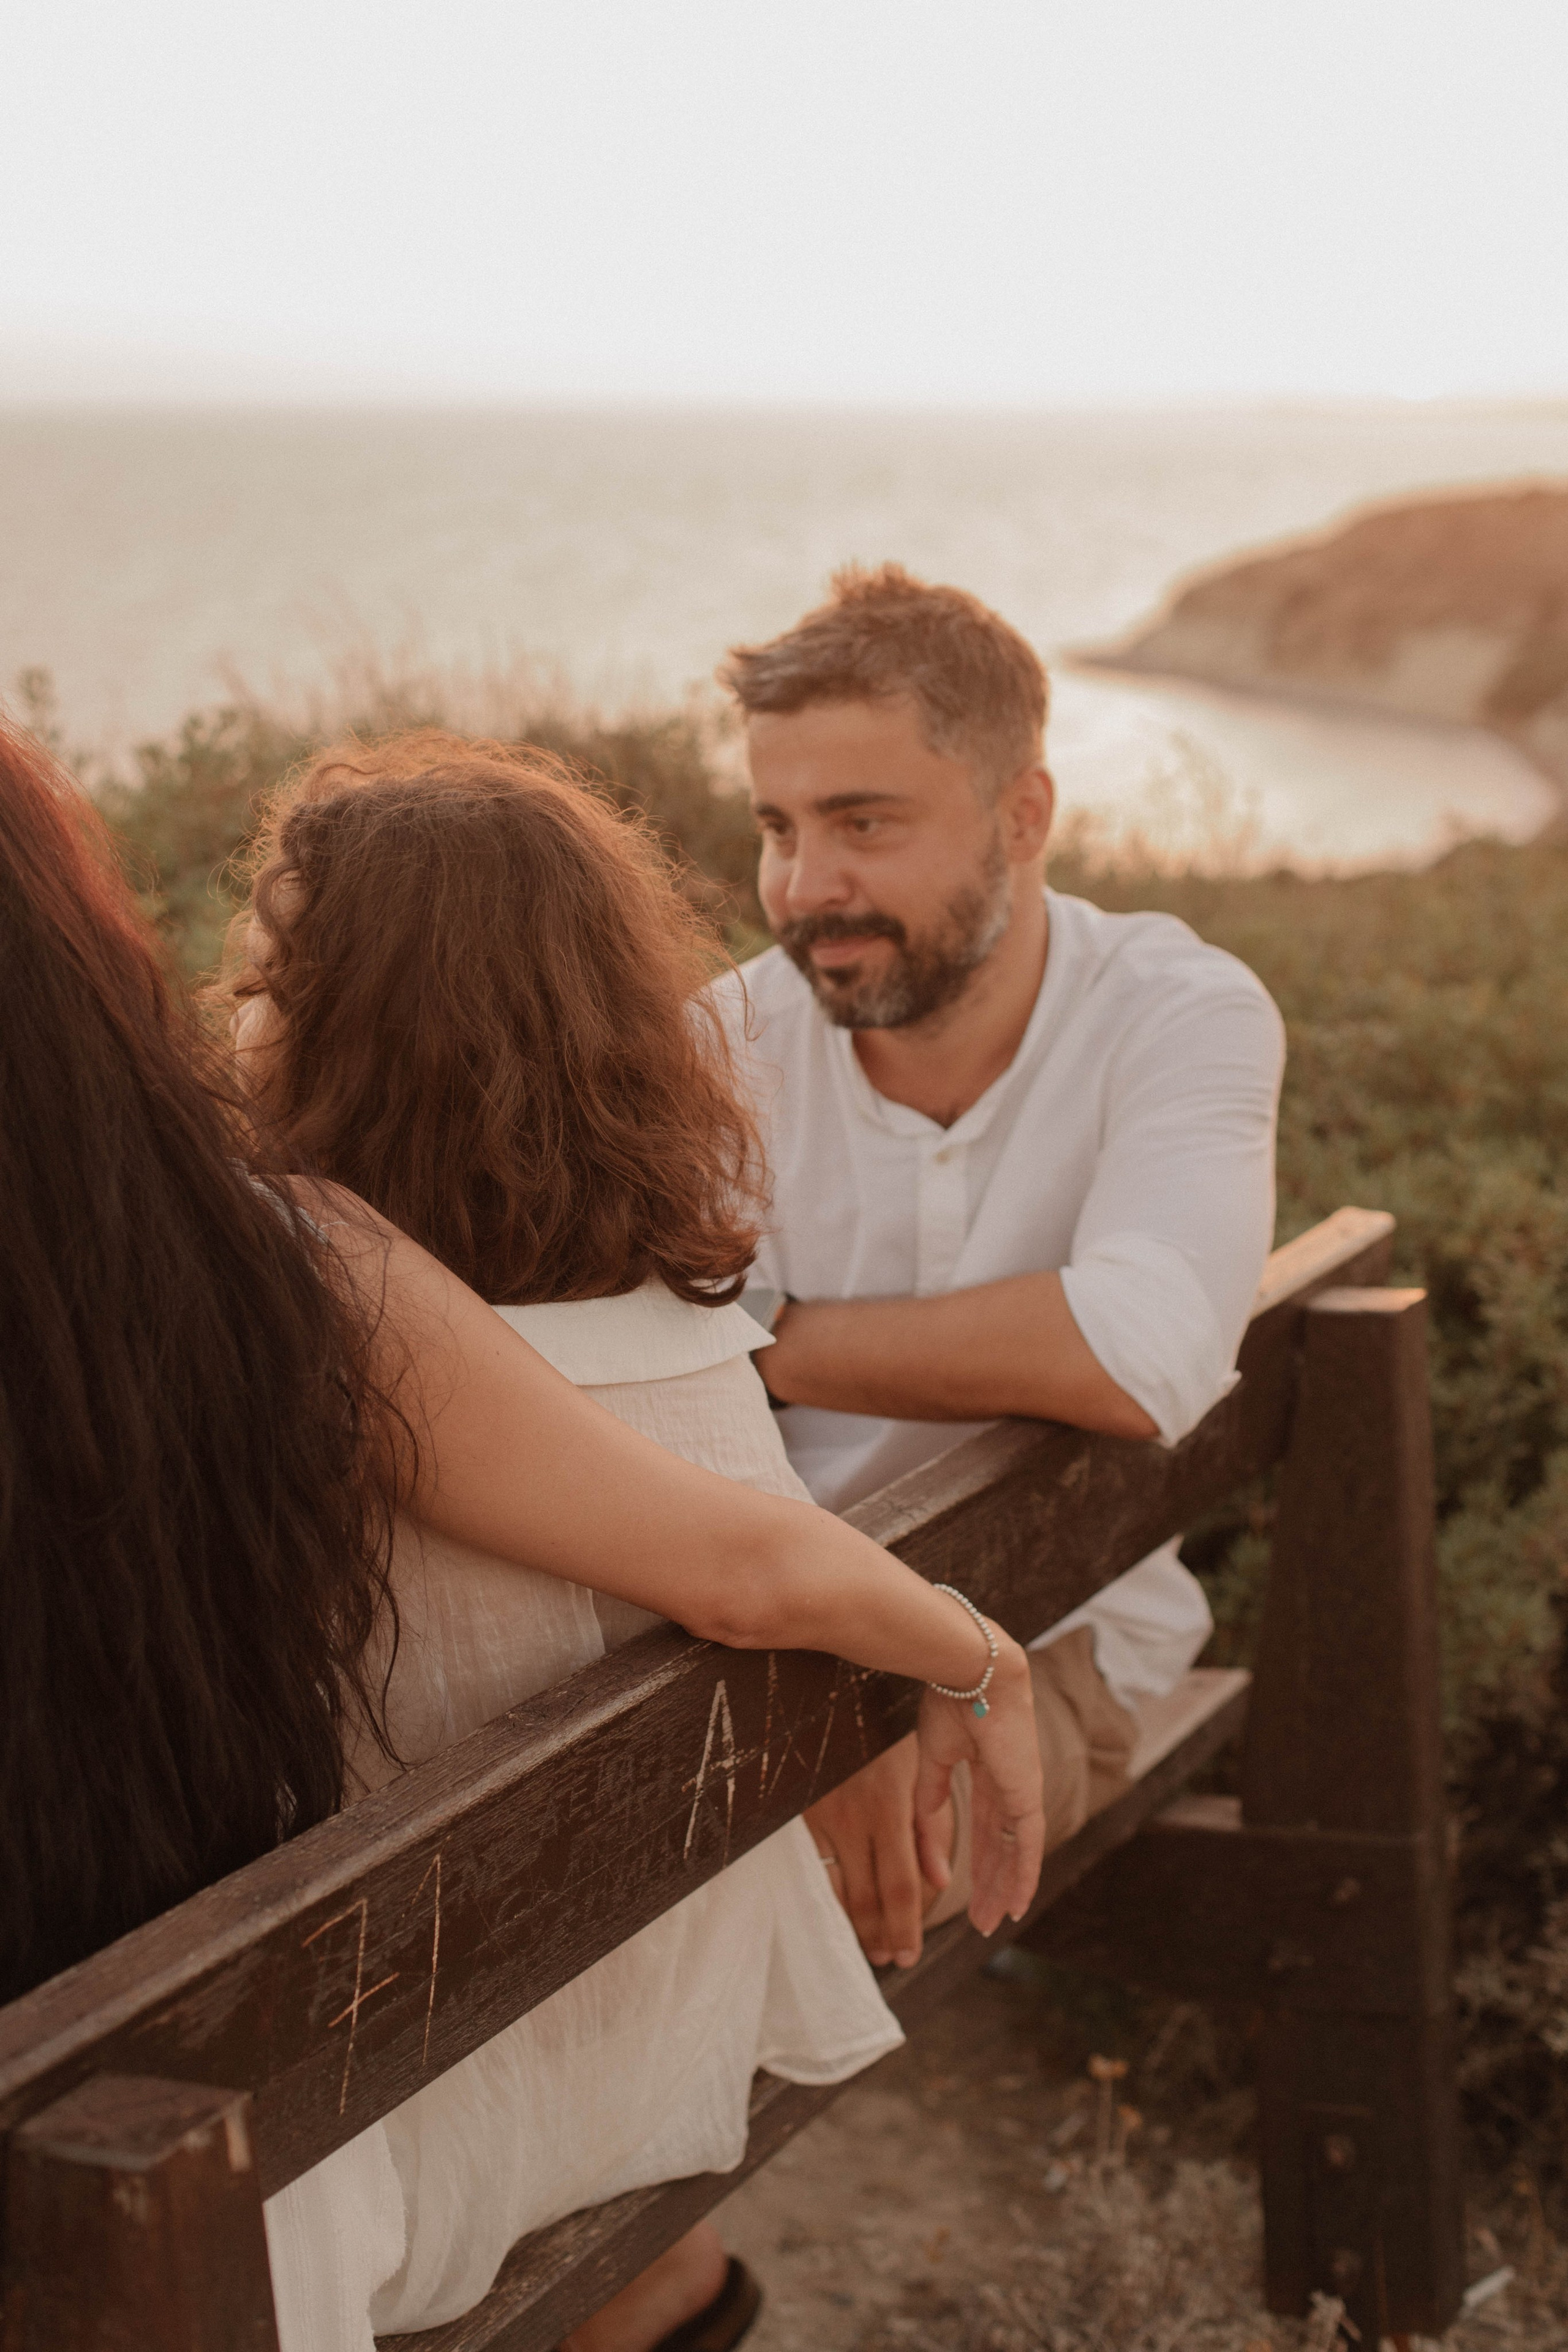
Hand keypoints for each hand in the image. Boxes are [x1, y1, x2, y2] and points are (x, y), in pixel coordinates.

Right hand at [805, 1734, 937, 1969]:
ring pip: (834, 1891)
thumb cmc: (881, 1736)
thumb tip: (942, 1883)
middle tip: (888, 1960)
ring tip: (866, 1946)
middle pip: (866, 1898)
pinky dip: (825, 1899)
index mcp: (887, 1808)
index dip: (906, 1928)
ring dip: (851, 1926)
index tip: (909, 1956)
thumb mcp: (914, 1772)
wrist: (824, 1698)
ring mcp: (819, 1819)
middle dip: (878, 1936)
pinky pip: (811, 1871)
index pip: (900, 1885)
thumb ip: (929, 1830)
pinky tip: (836, 1913)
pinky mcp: (796, 1817)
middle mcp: (852, 1818)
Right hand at [914, 1632, 1044, 1938]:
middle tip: (982, 1921)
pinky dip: (1023, 1877)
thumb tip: (929, 1822)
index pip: (986, 1829)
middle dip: (990, 1885)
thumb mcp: (933, 1754)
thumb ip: (931, 1792)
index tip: (967, 1891)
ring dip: (1003, 1889)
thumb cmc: (949, 1699)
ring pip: (1014, 1854)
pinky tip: (1016, 1905)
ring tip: (993, 1922)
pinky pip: (1027, 1845)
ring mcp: (1021, 1791)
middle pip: (1000, 1848)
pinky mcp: (1026, 1793)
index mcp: (989, 1772)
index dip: (978, 1862)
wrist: (968, 1670)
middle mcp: (1010, 1786)